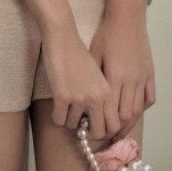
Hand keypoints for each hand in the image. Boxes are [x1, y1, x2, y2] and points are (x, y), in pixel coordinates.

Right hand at [39, 20, 120, 138]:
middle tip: (80, 123)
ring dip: (68, 120)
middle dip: (88, 132)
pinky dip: (56, 116)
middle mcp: (97, 97)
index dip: (105, 129)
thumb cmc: (78, 53)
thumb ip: (101, 95)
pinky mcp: (63, 96)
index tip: (96, 126)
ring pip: (73, 125)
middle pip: (99, 133)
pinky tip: (56, 106)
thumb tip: (98, 118)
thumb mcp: (97, 75)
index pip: (115, 125)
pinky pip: (59, 120)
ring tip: (66, 107)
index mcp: (108, 92)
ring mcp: (80, 98)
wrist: (63, 37)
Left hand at [88, 9, 154, 142]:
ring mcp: (143, 78)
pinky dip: (143, 107)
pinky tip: (135, 110)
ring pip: (138, 110)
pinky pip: (150, 98)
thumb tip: (86, 96)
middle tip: (108, 135)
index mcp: (115, 77)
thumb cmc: (107, 34)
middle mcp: (131, 81)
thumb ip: (94, 77)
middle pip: (126, 116)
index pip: (111, 111)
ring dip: (129, 123)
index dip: (104, 125)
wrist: (127, 18)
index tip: (97, 132)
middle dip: (117, 129)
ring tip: (120, 129)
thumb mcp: (94, 54)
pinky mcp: (150, 73)